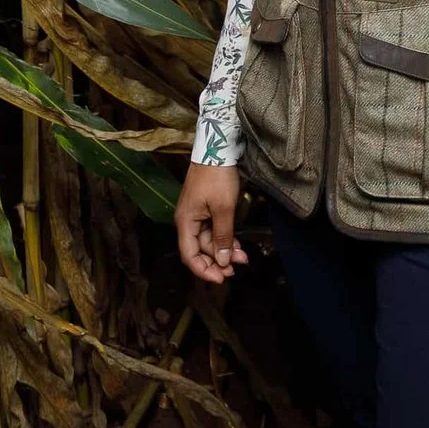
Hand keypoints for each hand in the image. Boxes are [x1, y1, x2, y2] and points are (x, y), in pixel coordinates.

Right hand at [174, 164, 247, 284]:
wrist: (218, 149)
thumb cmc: (217, 177)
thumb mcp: (223, 209)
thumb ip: (222, 236)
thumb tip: (221, 261)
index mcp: (186, 222)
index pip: (189, 256)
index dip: (203, 270)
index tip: (221, 278)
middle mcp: (188, 221)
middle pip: (201, 250)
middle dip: (219, 260)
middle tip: (237, 267)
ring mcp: (197, 215)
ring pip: (210, 241)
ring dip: (225, 250)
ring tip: (243, 256)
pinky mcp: (206, 209)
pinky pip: (214, 230)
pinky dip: (225, 238)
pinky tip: (238, 245)